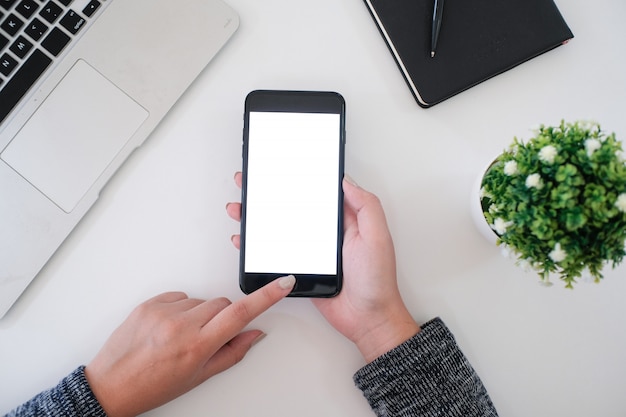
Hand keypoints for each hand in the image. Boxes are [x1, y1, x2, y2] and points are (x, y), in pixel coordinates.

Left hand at [85, 276, 295, 416]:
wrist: (110, 385)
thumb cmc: (153, 386)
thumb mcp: (198, 377)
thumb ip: (231, 352)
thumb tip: (253, 333)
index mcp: (197, 346)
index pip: (241, 313)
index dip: (267, 296)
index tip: (282, 283)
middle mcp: (181, 325)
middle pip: (222, 304)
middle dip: (223, 317)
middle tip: (207, 337)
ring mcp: (163, 312)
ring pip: (201, 301)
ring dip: (199, 314)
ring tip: (180, 336)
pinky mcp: (149, 303)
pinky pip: (179, 296)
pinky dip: (181, 309)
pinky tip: (169, 327)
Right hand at [227, 173, 418, 362]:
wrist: (367, 320)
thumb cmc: (377, 281)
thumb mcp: (377, 237)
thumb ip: (366, 206)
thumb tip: (346, 180)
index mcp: (344, 220)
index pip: (317, 192)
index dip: (297, 178)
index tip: (278, 167)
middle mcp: (325, 233)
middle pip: (291, 207)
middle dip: (267, 194)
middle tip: (246, 182)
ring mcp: (311, 251)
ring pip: (279, 228)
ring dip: (256, 218)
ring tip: (238, 209)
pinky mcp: (300, 269)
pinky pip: (276, 253)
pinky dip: (257, 247)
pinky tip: (244, 240)